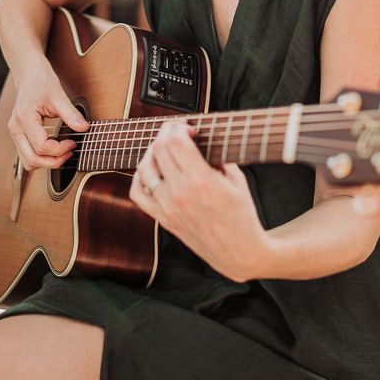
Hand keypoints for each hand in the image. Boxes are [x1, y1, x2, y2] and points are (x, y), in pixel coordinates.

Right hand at [7, 61, 89, 170]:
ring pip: (27, 161)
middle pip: (32, 159)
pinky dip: (40, 157)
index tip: (73, 142)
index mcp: (25, 118)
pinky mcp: (18, 134)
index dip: (60, 149)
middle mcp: (16, 128)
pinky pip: (27, 155)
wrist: (29, 74)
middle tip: (70, 151)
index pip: (41, 146)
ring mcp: (15, 132)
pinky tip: (54, 148)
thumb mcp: (59, 96)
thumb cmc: (41, 82)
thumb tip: (84, 128)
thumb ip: (71, 114)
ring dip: (46, 162)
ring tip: (63, 151)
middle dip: (54, 161)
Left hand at [129, 120, 269, 281]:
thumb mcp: (237, 179)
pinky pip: (138, 193)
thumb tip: (199, 139)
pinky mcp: (163, 218)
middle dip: (166, 132)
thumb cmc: (242, 215)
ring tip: (165, 147)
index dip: (179, 127)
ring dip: (152, 151)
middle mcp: (180, 194)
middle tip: (176, 131)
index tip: (188, 127)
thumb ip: (217, 157)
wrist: (238, 252)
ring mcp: (168, 207)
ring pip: (144, 168)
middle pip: (159, 149)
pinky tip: (151, 170)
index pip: (176, 142)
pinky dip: (139, 177)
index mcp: (202, 181)